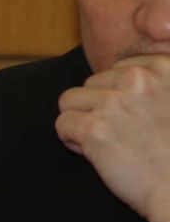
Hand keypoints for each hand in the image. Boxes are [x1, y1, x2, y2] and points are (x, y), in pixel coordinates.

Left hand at [56, 55, 169, 221]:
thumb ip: (156, 84)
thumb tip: (125, 73)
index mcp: (163, 68)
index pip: (117, 69)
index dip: (119, 95)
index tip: (135, 118)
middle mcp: (139, 80)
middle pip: (91, 83)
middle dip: (98, 108)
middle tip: (122, 134)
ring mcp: (115, 103)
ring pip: (70, 100)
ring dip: (82, 121)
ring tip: (107, 142)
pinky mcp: (95, 129)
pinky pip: (62, 123)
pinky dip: (71, 140)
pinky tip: (95, 153)